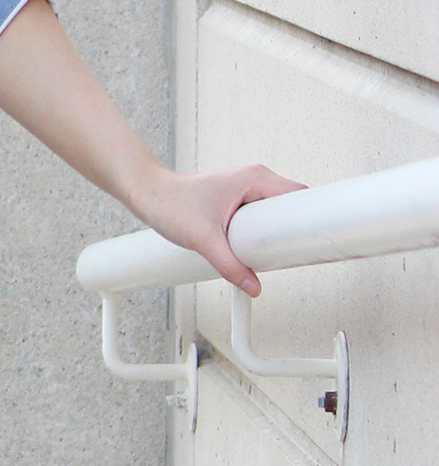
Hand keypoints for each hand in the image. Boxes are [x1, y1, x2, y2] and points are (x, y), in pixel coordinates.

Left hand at [132, 162, 306, 294]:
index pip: (300, 195)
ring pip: (277, 213)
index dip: (312, 217)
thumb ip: (230, 265)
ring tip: (275, 254)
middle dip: (294, 230)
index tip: (317, 239)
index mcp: (255, 179)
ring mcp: (247, 189)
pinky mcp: (238, 200)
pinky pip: (263, 216)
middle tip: (295, 254)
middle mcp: (255, 180)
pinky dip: (264, 232)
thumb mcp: (204, 240)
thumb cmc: (170, 203)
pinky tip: (259, 248)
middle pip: (292, 206)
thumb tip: (252, 286)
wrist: (148, 194)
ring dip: (278, 233)